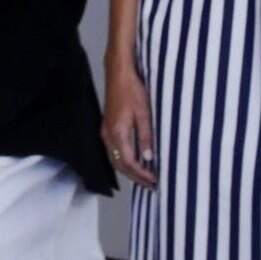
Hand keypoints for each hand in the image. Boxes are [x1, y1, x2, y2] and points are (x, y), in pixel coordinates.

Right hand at [102, 64, 158, 189]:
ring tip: (145, 177)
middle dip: (135, 177)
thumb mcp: (144, 113)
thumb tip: (149, 158)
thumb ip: (146, 136)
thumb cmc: (132, 90)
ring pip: (116, 160)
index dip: (142, 174)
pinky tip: (135, 161)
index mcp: (118, 133)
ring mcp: (105, 132)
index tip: (155, 181)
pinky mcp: (107, 128)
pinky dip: (125, 161)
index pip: (129, 163)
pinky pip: (114, 152)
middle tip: (151, 185)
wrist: (118, 74)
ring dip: (130, 171)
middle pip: (120, 165)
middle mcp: (108, 136)